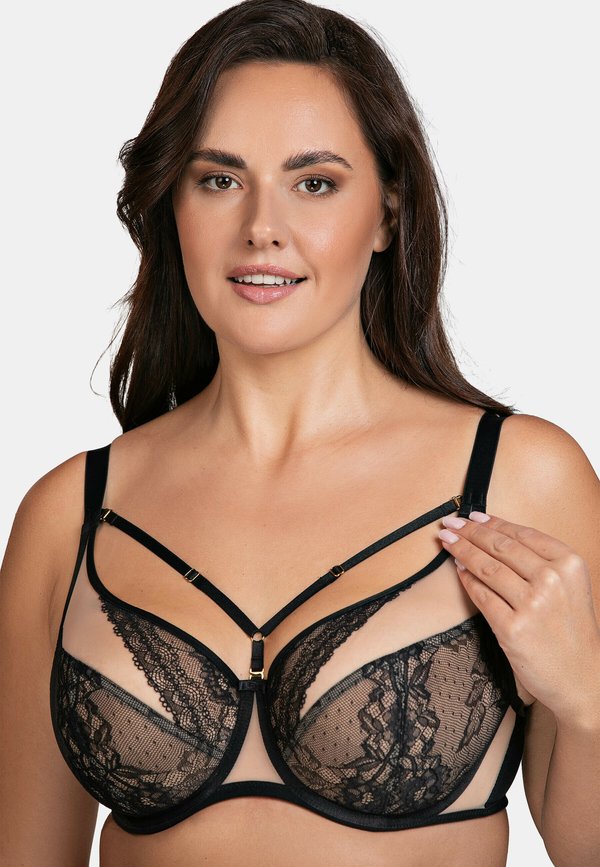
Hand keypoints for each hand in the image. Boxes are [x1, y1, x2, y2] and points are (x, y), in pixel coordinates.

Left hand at [438, 511, 599, 721]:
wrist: (582, 678)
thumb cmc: (573, 632)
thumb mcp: (570, 587)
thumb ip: (542, 562)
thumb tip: (496, 535)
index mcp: (569, 563)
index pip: (521, 534)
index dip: (492, 523)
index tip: (472, 517)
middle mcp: (552, 579)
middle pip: (500, 547)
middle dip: (470, 532)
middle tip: (451, 524)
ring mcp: (532, 604)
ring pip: (486, 567)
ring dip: (461, 551)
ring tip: (447, 542)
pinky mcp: (512, 628)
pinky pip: (481, 596)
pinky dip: (466, 580)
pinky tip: (458, 570)